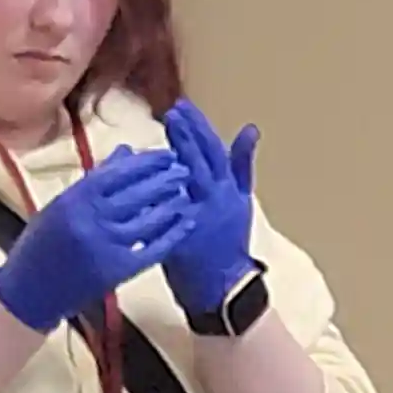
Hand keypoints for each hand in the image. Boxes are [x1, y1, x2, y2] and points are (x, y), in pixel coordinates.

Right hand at [0, 143, 194, 333]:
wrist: (28, 292)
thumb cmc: (41, 244)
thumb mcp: (62, 204)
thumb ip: (95, 179)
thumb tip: (128, 152)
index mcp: (75, 198)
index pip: (121, 171)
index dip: (149, 161)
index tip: (167, 154)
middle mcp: (92, 219)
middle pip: (140, 193)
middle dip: (166, 179)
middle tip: (184, 171)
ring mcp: (106, 246)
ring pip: (150, 219)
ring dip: (172, 204)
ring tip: (186, 194)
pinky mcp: (117, 271)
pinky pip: (152, 249)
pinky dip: (172, 235)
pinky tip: (186, 223)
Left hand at [161, 98, 263, 314]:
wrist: (223, 285)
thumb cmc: (228, 240)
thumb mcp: (242, 199)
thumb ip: (242, 164)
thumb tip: (250, 128)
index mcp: (227, 188)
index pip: (212, 151)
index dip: (197, 128)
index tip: (182, 108)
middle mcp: (214, 199)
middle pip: (200, 162)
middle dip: (186, 136)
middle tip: (172, 113)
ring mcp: (198, 219)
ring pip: (187, 183)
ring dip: (175, 159)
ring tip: (159, 139)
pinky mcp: (182, 239)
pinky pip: (168, 215)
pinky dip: (159, 198)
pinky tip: (143, 180)